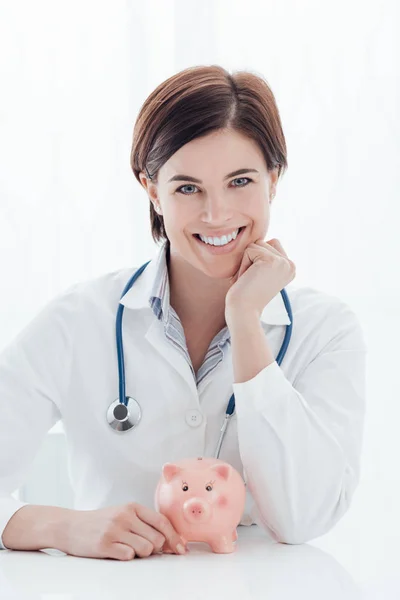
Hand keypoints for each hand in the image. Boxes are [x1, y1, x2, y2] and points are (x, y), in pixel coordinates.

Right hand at [62, 502, 186, 559]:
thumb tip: (170, 542)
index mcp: (132, 507)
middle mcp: (125, 515)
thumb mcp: (123, 514)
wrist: (69, 526)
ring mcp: (114, 529)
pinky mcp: (104, 544)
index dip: (175, 538)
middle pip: (157, 539)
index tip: (181, 549)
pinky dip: (126, 557)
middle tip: (142, 547)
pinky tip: (116, 551)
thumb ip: (144, 523)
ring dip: (140, 554)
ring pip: (145, 549)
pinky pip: (128, 556)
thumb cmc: (101, 522)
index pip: (162, 522)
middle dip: (155, 548)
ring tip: (127, 547)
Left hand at [225, 238, 295, 320]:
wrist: (244, 311)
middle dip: (251, 258)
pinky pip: (249, 250)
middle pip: (263, 242)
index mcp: (290, 267)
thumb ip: (267, 256)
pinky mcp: (270, 260)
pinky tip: (247, 279)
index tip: (257, 279)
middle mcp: (290, 264)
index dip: (257, 258)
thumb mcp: (262, 273)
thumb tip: (265, 239)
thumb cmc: (247, 294)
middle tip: (252, 280)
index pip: (271, 243)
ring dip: (246, 261)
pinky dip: (243, 265)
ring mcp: (282, 262)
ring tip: (249, 280)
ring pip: (256, 244)